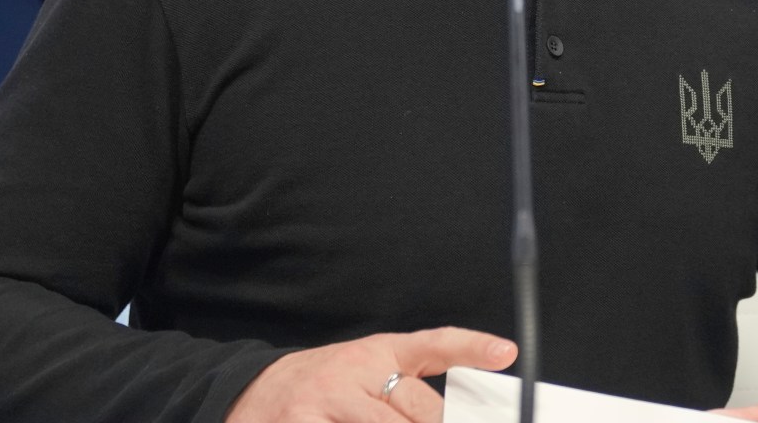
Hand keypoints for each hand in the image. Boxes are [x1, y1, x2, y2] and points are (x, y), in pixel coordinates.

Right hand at [227, 327, 515, 422]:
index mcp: (379, 351)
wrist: (252, 391)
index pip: (434, 344)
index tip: (505, 352)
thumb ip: (408, 387)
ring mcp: (328, 398)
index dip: (472, 346)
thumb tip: (449, 412)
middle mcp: (356, 369)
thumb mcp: (366, 370)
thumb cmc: (323, 384)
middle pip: (420, 408)